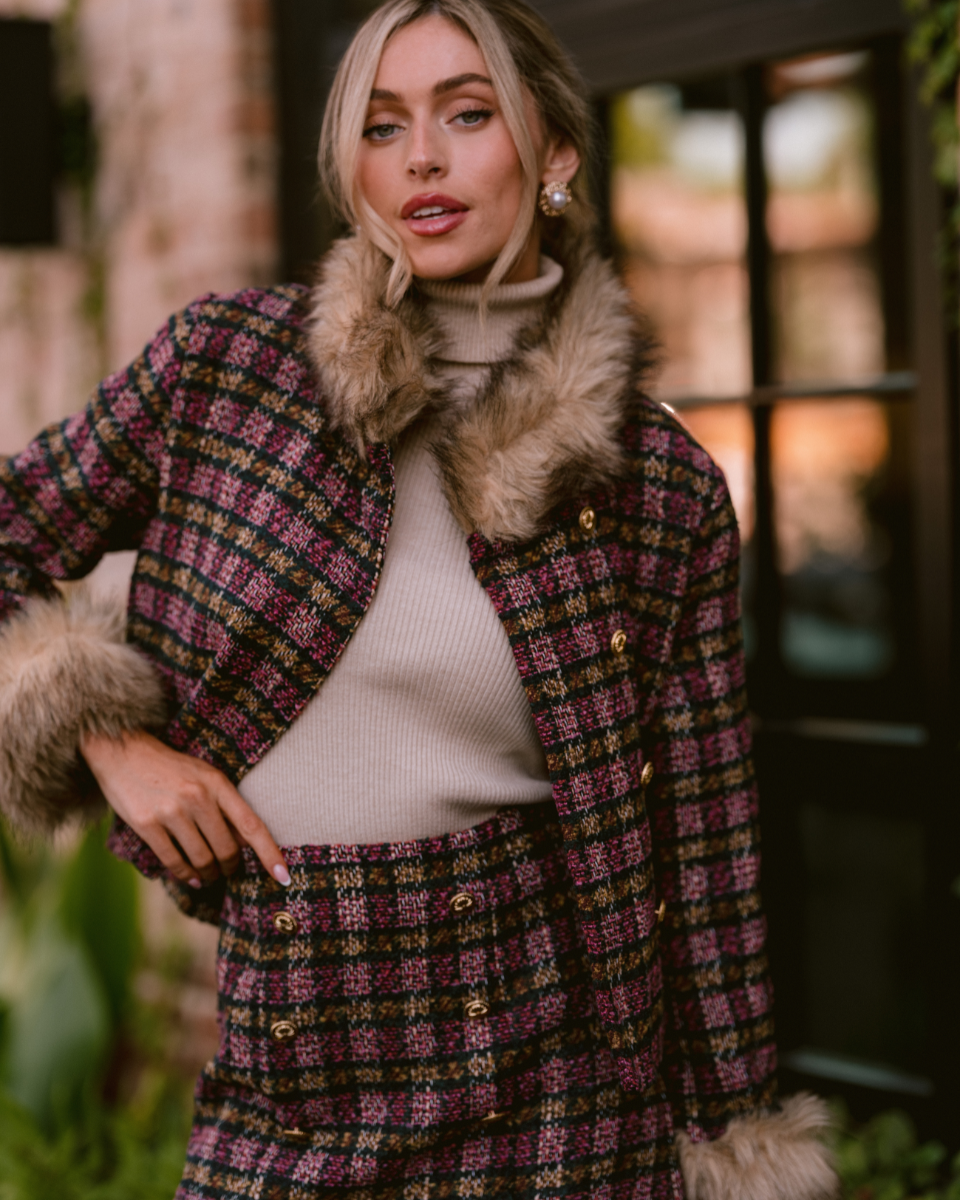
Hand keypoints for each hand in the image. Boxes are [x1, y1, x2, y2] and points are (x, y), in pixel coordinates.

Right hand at [80, 729, 289, 888]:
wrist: (123, 750)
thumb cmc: (171, 767)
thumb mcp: (204, 776)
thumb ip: (224, 805)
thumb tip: (245, 845)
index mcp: (217, 783)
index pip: (251, 825)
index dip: (270, 854)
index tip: (284, 877)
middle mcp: (197, 797)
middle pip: (226, 849)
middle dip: (230, 866)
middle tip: (228, 870)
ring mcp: (171, 811)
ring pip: (201, 859)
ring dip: (208, 874)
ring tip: (209, 875)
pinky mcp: (146, 824)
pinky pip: (173, 861)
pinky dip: (185, 874)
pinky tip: (190, 877)